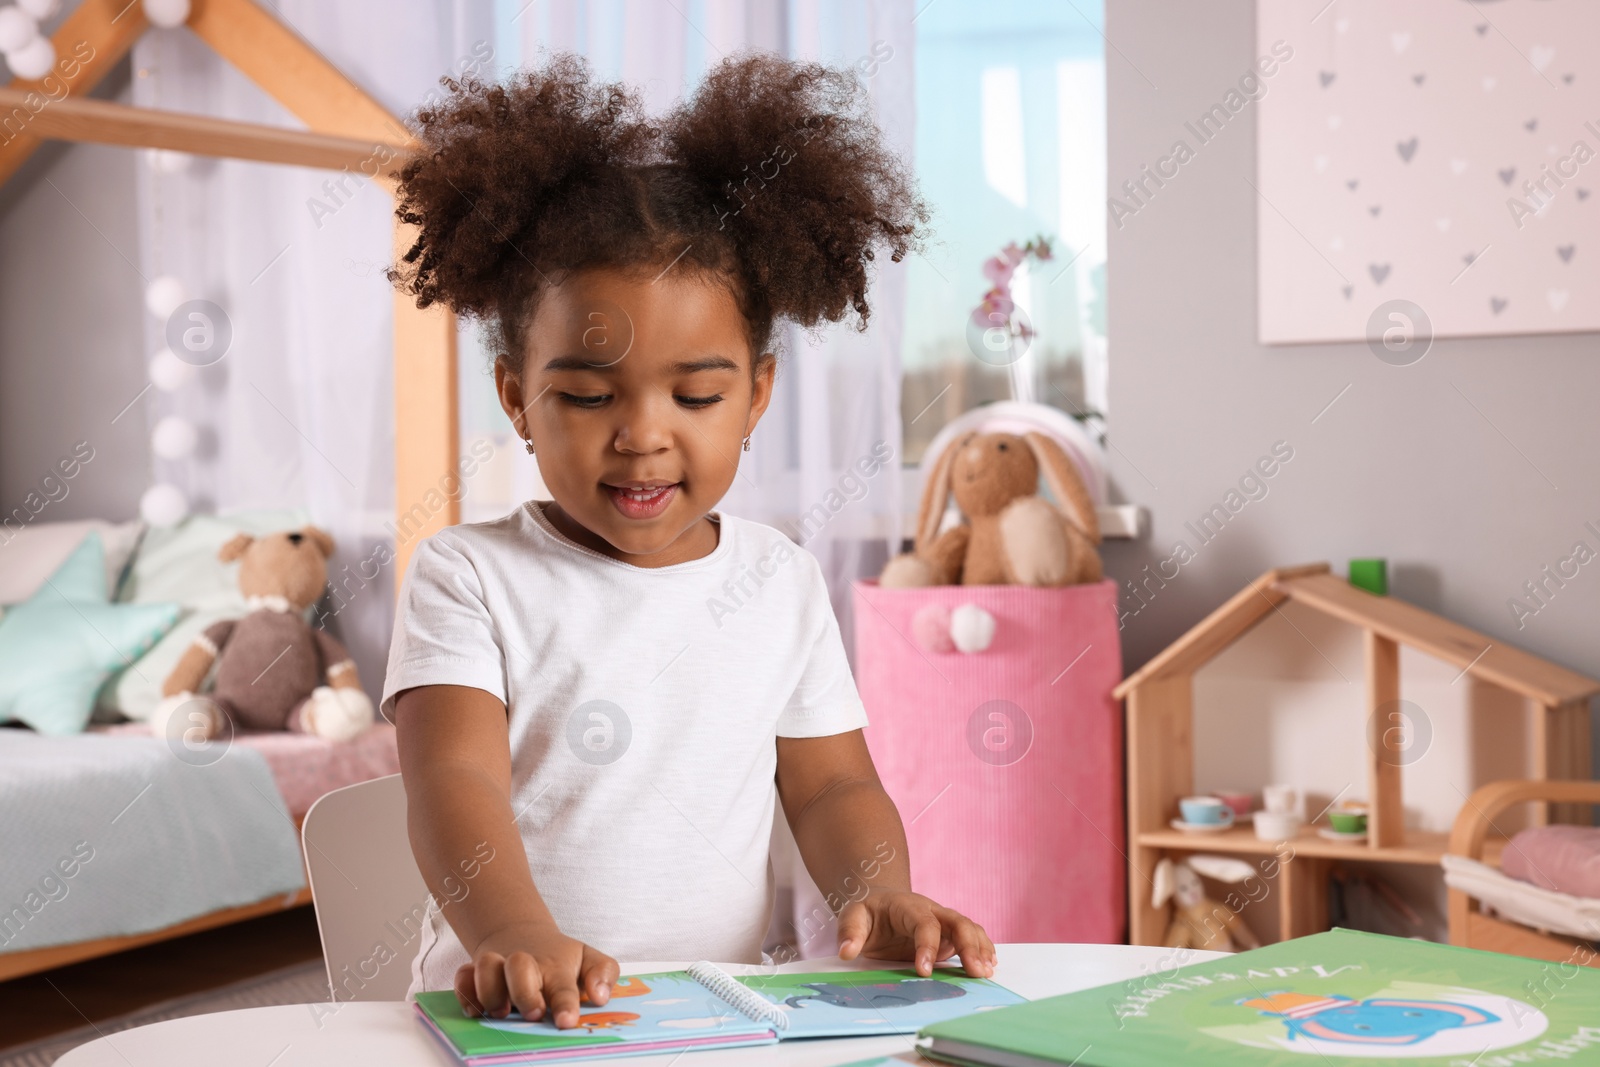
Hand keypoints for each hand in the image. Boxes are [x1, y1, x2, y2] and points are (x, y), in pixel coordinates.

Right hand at [454, 922, 619, 1027]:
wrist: (523, 934)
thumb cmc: (560, 958)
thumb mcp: (588, 958)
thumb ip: (603, 973)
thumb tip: (600, 996)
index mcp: (556, 967)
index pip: (564, 986)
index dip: (565, 1004)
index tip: (566, 1022)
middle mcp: (525, 965)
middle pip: (519, 968)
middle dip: (523, 993)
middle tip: (532, 1013)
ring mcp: (498, 966)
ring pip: (486, 966)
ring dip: (489, 991)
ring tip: (499, 1012)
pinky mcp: (475, 971)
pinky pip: (462, 976)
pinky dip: (464, 992)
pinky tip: (473, 1009)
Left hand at [836, 889, 995, 977]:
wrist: (881, 903)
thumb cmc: (869, 912)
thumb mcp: (852, 916)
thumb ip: (850, 932)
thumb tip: (846, 951)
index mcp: (907, 906)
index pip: (923, 923)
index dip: (927, 946)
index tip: (924, 971)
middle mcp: (931, 911)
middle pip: (957, 921)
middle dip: (969, 945)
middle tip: (975, 972)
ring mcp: (943, 922)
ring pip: (969, 928)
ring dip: (980, 948)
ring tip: (987, 972)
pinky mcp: (949, 935)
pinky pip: (971, 938)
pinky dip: (983, 949)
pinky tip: (989, 965)